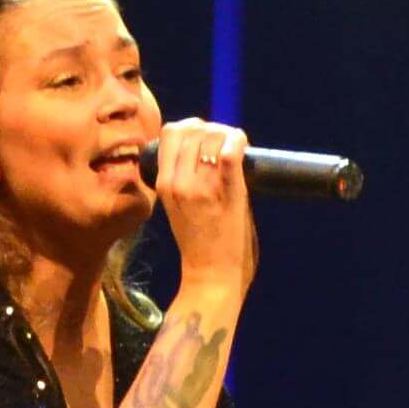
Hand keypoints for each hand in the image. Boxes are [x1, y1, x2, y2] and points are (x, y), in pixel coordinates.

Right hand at [149, 119, 257, 303]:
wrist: (211, 279)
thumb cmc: (200, 247)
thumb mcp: (179, 208)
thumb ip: (187, 181)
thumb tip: (208, 154)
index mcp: (163, 184)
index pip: (170, 132)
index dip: (192, 128)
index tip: (208, 139)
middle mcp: (178, 181)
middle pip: (191, 128)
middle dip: (213, 128)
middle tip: (227, 143)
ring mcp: (201, 187)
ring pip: (211, 134)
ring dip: (228, 134)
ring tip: (238, 148)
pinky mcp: (227, 193)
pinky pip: (230, 152)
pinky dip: (239, 142)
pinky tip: (244, 148)